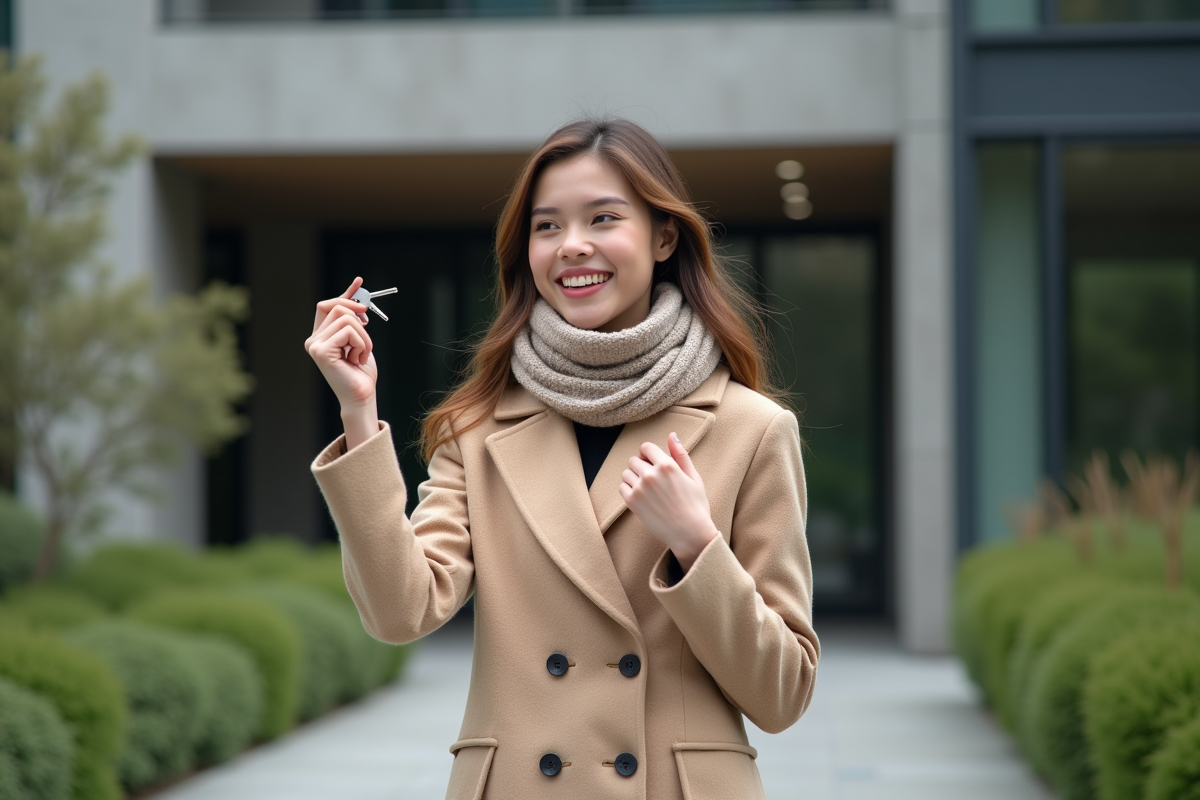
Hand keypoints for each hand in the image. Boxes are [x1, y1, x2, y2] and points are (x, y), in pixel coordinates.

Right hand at [305, 277, 379, 447]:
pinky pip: (349, 331)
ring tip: (360, 355)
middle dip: (359, 319)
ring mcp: (314, 345)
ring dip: (364, 337)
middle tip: (366, 336)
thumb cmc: (361, 372)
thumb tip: (358, 291)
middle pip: (338, 308)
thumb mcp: (360, 339)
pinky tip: (357, 360)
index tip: (360, 282)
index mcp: (320, 336)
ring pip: (347, 318)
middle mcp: (313, 339)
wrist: (361, 395)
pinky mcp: (321, 351)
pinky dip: (362, 344)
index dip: (345, 294)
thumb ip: (355, 318)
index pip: (328, 305)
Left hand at [619, 433, 718, 571]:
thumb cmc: (695, 505)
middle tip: (652, 480)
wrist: (690, 533)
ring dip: (634, 478)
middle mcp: (651, 474)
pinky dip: (629, 491)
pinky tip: (642, 498)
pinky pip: (622, 488)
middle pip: (634, 460)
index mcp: (667, 465)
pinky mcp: (632, 502)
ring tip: (648, 490)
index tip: (653, 463)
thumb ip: (680, 455)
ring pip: (626, 473)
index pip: (646, 447)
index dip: (649, 454)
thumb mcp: (693, 477)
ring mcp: (639, 488)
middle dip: (641, 466)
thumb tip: (671, 435)